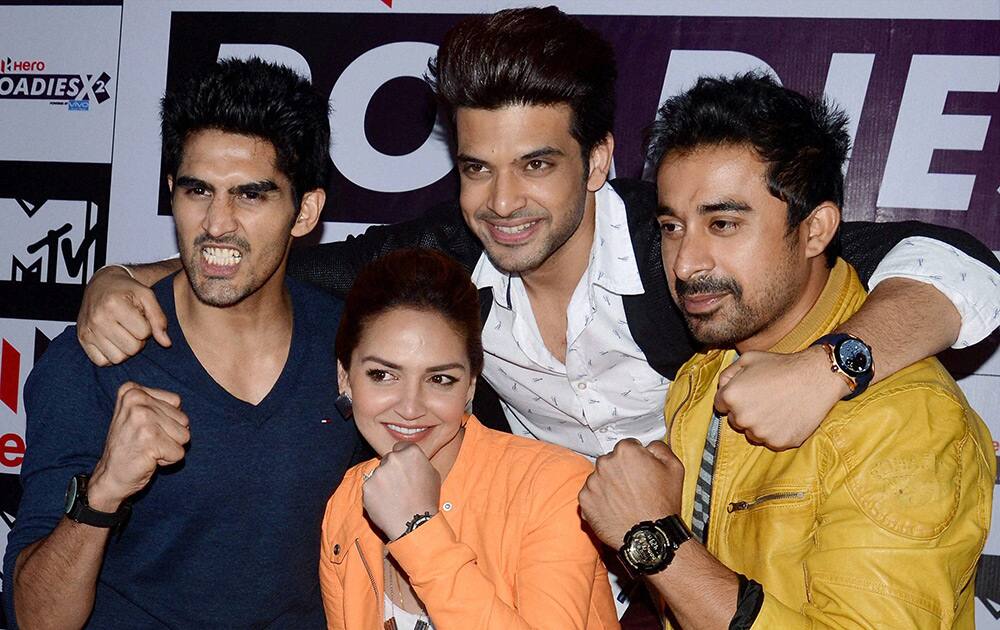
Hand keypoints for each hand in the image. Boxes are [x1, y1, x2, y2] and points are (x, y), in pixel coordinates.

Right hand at [77, 266, 170, 365]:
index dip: (147, 328)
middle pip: (132, 349)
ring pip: (118, 358)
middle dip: (138, 340)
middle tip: (134, 327)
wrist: (101, 284)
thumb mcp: (147, 296)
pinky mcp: (82, 339)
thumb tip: (166, 343)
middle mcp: (98, 319)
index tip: (141, 318)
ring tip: (124, 333)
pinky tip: (113, 341)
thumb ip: (159, 319)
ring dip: (125, 349)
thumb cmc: (127, 290)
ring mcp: (88, 331)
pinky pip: (101, 362)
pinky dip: (110, 355)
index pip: (143, 333)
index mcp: (114, 305)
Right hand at [88, 383, 189, 510]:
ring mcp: (143, 419)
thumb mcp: (137, 415)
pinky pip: (179, 452)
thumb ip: (160, 404)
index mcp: (132, 391)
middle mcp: (136, 400)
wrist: (109, 475)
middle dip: (169, 435)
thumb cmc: (129, 445)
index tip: (144, 430)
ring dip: (169, 447)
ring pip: (184, 435)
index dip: (167, 420)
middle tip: (145, 442)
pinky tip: (148, 459)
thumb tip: (182, 409)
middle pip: (183, 419)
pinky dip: (168, 460)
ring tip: (147, 449)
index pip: (176, 401)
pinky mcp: (150, 440)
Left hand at [362, 443, 440, 540]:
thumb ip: (420, 462)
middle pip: (388, 459)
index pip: (401, 447)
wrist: (413, 523)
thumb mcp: (433, 475)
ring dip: (383, 481)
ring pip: (378, 473)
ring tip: (394, 497)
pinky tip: (386, 502)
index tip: (404, 469)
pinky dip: (375, 493)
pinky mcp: (367, 486)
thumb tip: (412, 460)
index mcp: (411, 453)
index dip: (403, 458)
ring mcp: (378, 472)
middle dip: (392, 469)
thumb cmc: (426, 500)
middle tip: (400, 485)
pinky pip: (370, 486)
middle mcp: (393, 459)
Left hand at [579, 439, 683, 548]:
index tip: (641, 472)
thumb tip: (649, 445)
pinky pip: (590, 495)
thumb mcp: (675, 468)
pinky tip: (615, 509)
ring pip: (600, 478)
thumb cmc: (662, 505)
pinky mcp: (584, 500)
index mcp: (625, 451)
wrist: (649, 537)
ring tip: (625, 501)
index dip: (636, 459)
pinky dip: (599, 501)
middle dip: (620, 471)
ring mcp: (592, 482)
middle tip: (634, 488)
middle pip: (611, 461)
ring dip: (609, 486)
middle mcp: (605, 463)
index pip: (627, 447)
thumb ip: (659, 448)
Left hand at [714, 348, 849, 449]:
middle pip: (736, 420)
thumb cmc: (781, 365)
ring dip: (760, 423)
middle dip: (746, 411)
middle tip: (765, 398)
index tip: (748, 393)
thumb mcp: (748, 358)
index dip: (734, 398)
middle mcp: (742, 418)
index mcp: (731, 396)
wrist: (816, 377)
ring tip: (777, 406)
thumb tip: (722, 388)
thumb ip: (728, 374)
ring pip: (752, 433)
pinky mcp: (779, 443)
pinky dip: (777, 431)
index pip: (720, 405)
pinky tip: (787, 416)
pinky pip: (771, 440)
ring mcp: (761, 433)